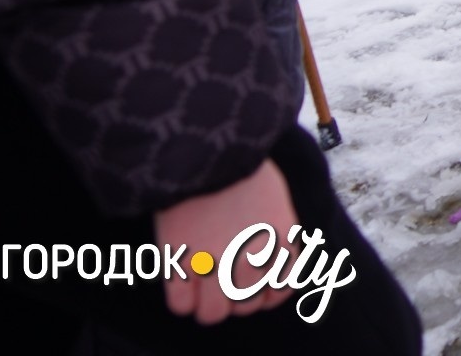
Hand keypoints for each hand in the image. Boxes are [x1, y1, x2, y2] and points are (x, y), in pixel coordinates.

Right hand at [155, 159, 297, 323]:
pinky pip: (180, 306)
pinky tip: (181, 284)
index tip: (257, 290)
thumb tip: (271, 261)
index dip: (267, 295)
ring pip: (213, 314)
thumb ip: (279, 232)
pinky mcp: (179, 261)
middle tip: (223, 282)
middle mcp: (253, 259)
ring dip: (208, 304)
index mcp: (281, 241)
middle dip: (235, 298)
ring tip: (200, 287)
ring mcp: (216, 263)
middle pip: (246, 307)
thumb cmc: (240, 164)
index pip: (281, 290)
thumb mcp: (276, 197)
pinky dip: (181, 300)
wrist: (208, 147)